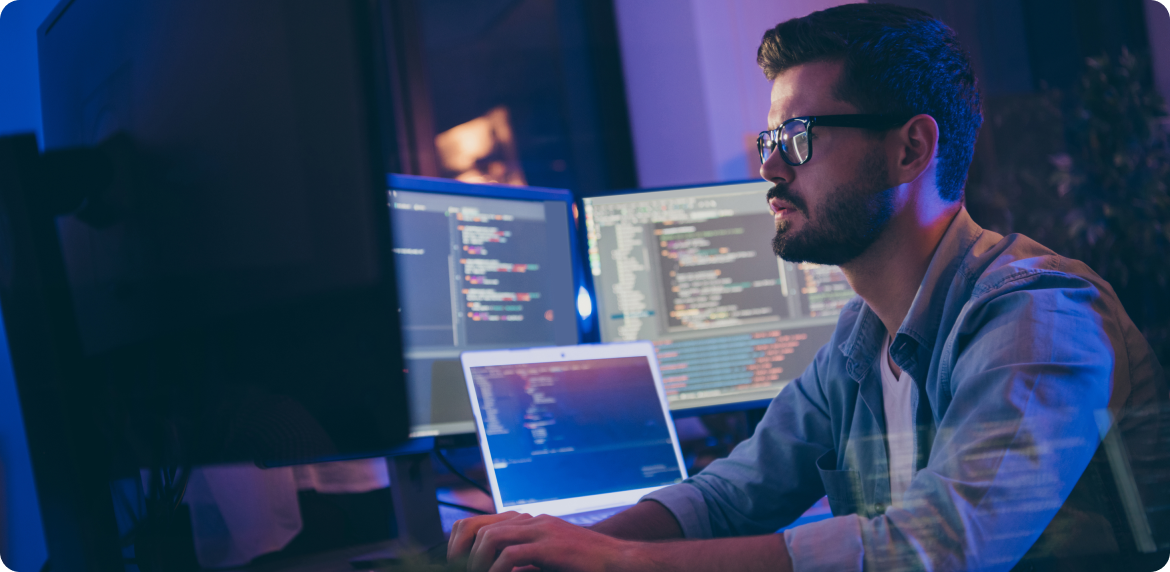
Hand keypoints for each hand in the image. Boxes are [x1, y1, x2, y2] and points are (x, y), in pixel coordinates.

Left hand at [450, 512, 637, 571]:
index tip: (459, 565)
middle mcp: (534, 521)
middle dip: (464, 554)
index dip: (463, 543)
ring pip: (492, 538)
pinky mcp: (551, 547)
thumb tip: (495, 569)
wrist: (619, 561)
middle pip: (481, 527)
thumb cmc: (584, 567)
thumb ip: (524, 561)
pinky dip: (498, 571)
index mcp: (531, 522)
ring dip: (479, 563)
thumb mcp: (547, 560)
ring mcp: (542, 531)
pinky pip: (512, 555)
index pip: (483, 522)